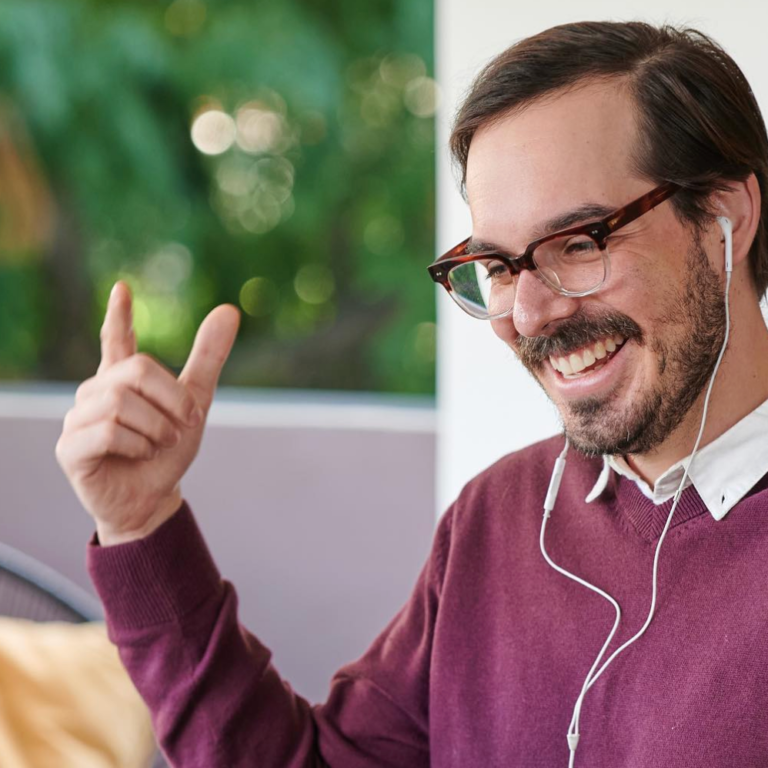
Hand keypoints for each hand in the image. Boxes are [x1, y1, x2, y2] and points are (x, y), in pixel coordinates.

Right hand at [56, 281, 239, 544]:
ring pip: (123, 403)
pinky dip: (137, 445)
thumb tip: (229, 309)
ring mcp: (78, 418)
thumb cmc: (167, 452)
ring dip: (157, 428)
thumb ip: (207, 357)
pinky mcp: (70, 447)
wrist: (154, 500)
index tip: (123, 288)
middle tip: (181, 426)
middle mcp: (96, 392)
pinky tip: (139, 455)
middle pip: (137, 370)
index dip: (119, 315)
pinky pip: (107, 431)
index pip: (115, 340)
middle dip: (172, 400)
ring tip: (158, 445)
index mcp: (123, 380)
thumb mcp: (195, 403)